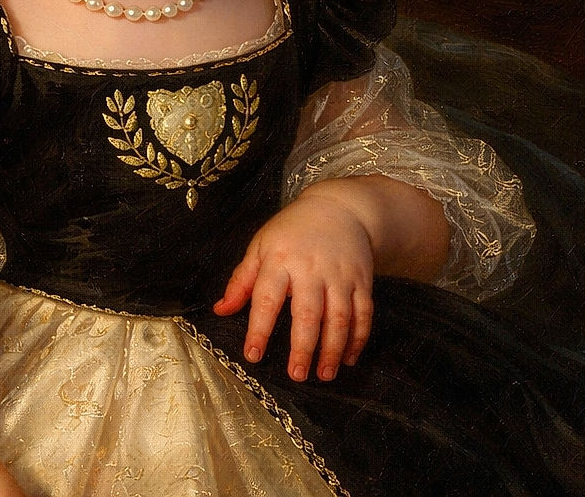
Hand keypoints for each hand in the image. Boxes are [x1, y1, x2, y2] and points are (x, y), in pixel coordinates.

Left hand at [213, 188, 373, 381]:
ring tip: (323, 375)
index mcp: (280, 259)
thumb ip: (242, 280)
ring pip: (339, 317)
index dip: (259, 328)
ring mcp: (339, 275)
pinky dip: (357, 339)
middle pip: (307, 313)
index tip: (253, 354)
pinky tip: (347, 359)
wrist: (340, 208)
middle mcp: (311, 269)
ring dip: (332, 350)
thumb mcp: (261, 246)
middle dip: (302, 347)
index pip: (267, 298)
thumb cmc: (292, 231)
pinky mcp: (362, 280)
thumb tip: (221, 310)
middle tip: (295, 375)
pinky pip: (363, 314)